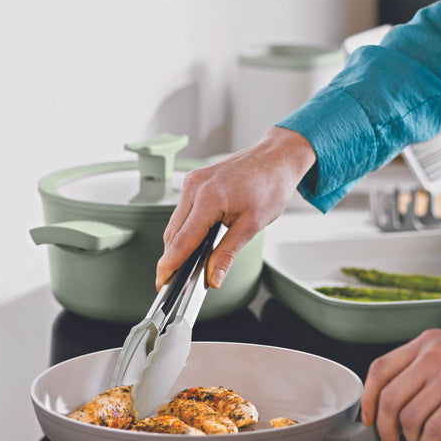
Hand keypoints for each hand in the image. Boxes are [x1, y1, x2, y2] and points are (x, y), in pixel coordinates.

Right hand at [156, 127, 316, 289]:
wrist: (277, 158)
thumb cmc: (270, 185)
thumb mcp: (252, 225)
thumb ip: (228, 253)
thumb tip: (214, 277)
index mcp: (209, 198)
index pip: (181, 240)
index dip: (170, 265)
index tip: (162, 283)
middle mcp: (195, 186)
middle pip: (173, 233)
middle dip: (172, 259)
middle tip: (175, 283)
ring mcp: (193, 181)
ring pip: (176, 222)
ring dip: (178, 244)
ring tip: (186, 266)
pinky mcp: (196, 180)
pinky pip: (183, 210)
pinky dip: (186, 228)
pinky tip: (195, 241)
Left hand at [361, 321, 440, 440]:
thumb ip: (430, 364)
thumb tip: (409, 395)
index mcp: (427, 342)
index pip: (380, 369)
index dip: (368, 398)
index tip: (369, 417)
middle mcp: (432, 354)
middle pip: (388, 397)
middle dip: (383, 428)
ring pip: (408, 416)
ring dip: (408, 440)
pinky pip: (433, 428)